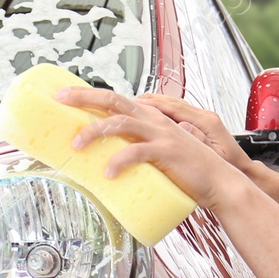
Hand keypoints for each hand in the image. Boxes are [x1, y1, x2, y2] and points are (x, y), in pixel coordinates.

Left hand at [55, 87, 249, 213]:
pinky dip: (119, 161)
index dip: (89, 95)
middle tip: (60, 100)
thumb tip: (104, 160)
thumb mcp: (156, 153)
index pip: (115, 99)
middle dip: (84, 97)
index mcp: (150, 117)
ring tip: (76, 144)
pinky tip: (108, 172)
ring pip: (121, 123)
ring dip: (95, 131)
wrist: (218, 181)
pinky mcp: (167, 152)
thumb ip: (135, 149)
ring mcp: (161, 134)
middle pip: (113, 100)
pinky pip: (137, 152)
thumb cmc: (187, 170)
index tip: (65, 96)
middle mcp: (154, 120)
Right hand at [133, 93, 255, 175]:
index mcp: (207, 122)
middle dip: (146, 101)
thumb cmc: (228, 169)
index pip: (174, 107)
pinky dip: (159, 113)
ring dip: (150, 106)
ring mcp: (201, 120)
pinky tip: (146, 118)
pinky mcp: (198, 127)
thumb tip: (183, 128)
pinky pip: (174, 115)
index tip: (133, 103)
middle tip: (124, 102)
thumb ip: (198, 141)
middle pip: (169, 102)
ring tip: (130, 107)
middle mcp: (204, 117)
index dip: (151, 104)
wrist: (238, 176)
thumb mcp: (213, 157)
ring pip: (170, 106)